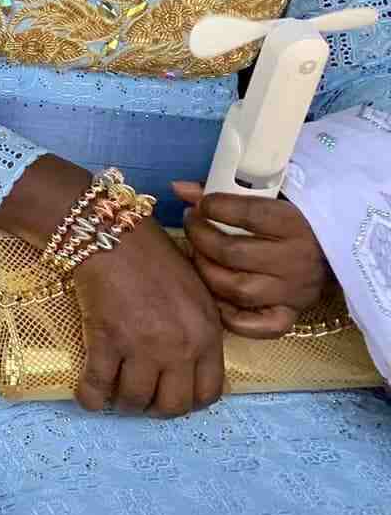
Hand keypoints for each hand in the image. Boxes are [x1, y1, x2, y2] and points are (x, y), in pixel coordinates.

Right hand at [69, 218, 223, 416]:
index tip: (170, 397)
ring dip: (122, 404)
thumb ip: (199, 329)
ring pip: (135, 400)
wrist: (112, 233)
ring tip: (113, 395)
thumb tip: (187, 362)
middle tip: (140, 400)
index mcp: (207, 334)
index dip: (187, 403)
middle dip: (154, 409)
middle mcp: (180, 347)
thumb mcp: (196, 292)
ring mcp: (142, 346)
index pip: (208, 393)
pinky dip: (89, 398)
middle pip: (172, 405)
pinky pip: (98, 385)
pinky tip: (86, 397)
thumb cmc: (154, 256)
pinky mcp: (107, 340)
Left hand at [173, 182, 331, 337]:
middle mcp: (296, 261)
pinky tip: (216, 296)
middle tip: (192, 227)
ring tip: (198, 256)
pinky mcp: (291, 315)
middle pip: (232, 253)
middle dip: (201, 238)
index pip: (247, 214)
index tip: (200, 204)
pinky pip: (256, 326)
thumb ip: (226, 190)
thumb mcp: (269, 197)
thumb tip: (179, 189)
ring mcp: (294, 293)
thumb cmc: (293, 218)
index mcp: (294, 224)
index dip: (213, 207)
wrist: (336, 250)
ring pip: (237, 289)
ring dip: (207, 272)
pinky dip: (230, 316)